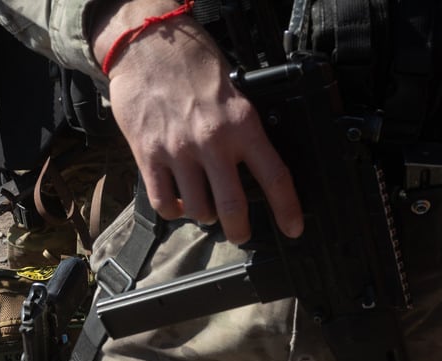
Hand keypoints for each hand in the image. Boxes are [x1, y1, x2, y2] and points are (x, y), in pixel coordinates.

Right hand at [90, 0, 302, 242]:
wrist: (149, 46)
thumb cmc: (193, 65)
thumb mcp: (233, 93)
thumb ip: (243, 130)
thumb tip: (252, 167)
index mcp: (242, 124)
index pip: (274, 176)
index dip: (287, 209)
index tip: (293, 228)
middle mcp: (212, 142)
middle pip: (233, 206)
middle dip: (240, 229)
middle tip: (240, 234)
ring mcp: (178, 151)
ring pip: (198, 210)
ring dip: (204, 215)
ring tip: (204, 207)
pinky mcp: (148, 156)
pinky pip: (163, 201)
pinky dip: (173, 209)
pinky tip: (177, 201)